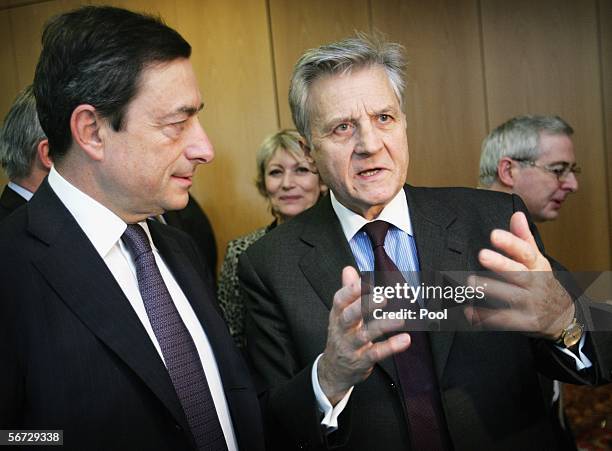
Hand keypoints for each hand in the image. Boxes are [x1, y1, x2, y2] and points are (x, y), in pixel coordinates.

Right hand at [318, 266, 410, 405]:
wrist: (334, 371)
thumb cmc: (341, 336)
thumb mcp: (340, 314)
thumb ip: (347, 292)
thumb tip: (348, 269)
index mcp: (337, 315)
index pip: (340, 301)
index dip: (350, 291)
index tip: (364, 280)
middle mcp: (341, 330)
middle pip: (349, 316)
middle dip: (364, 306)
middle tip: (382, 296)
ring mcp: (351, 346)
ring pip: (365, 335)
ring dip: (383, 325)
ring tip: (401, 319)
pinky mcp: (362, 361)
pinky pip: (376, 353)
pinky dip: (391, 347)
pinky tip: (405, 339)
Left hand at [465, 212, 574, 339]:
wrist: (561, 316)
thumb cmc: (542, 282)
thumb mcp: (537, 260)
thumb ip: (523, 239)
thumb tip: (516, 215)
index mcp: (537, 266)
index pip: (525, 252)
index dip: (511, 243)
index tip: (494, 234)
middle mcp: (535, 283)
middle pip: (519, 273)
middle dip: (501, 264)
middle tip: (482, 255)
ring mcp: (530, 303)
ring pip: (511, 296)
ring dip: (491, 289)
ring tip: (471, 282)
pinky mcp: (524, 321)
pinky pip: (503, 320)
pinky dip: (485, 316)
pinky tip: (469, 311)